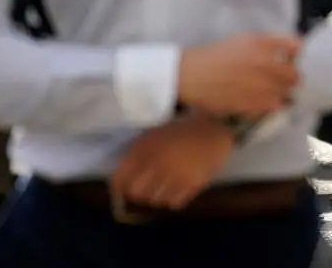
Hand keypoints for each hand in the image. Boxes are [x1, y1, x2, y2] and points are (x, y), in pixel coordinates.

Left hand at [110, 112, 235, 211]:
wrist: (214, 129)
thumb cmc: (181, 130)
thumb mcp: (154, 135)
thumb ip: (136, 153)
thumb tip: (120, 179)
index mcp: (147, 148)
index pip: (121, 177)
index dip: (117, 186)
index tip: (120, 189)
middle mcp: (160, 163)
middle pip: (137, 193)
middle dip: (137, 192)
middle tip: (143, 187)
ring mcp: (177, 175)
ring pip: (155, 200)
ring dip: (155, 196)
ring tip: (161, 187)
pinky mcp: (194, 184)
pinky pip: (174, 203)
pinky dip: (172, 199)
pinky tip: (176, 188)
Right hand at [176, 34, 301, 116]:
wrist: (193, 75)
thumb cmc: (217, 54)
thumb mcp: (244, 39)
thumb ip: (269, 42)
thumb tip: (292, 49)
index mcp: (264, 44)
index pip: (296, 47)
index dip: (297, 54)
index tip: (292, 59)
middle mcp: (267, 65)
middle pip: (295, 75)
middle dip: (292, 77)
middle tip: (283, 79)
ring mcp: (262, 87)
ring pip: (287, 94)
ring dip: (284, 93)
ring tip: (273, 92)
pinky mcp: (254, 105)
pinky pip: (274, 107)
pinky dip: (272, 104)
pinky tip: (263, 100)